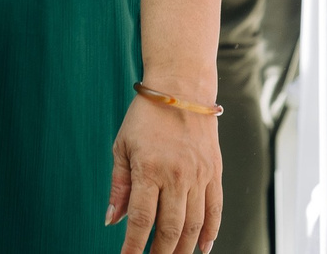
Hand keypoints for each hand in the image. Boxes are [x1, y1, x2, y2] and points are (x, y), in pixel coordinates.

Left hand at [108, 92, 221, 253]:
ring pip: (195, 225)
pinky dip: (210, 233)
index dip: (134, 245)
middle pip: (171, 228)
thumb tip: (111, 220)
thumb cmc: (145, 117)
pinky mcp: (215, 173)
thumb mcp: (122, 146)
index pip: (141, 218)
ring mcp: (199, 176)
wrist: (181, 89)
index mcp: (149, 169)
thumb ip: (119, 186)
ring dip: (184, 249)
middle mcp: (177, 175)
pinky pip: (215, 210)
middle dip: (161, 253)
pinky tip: (202, 248)